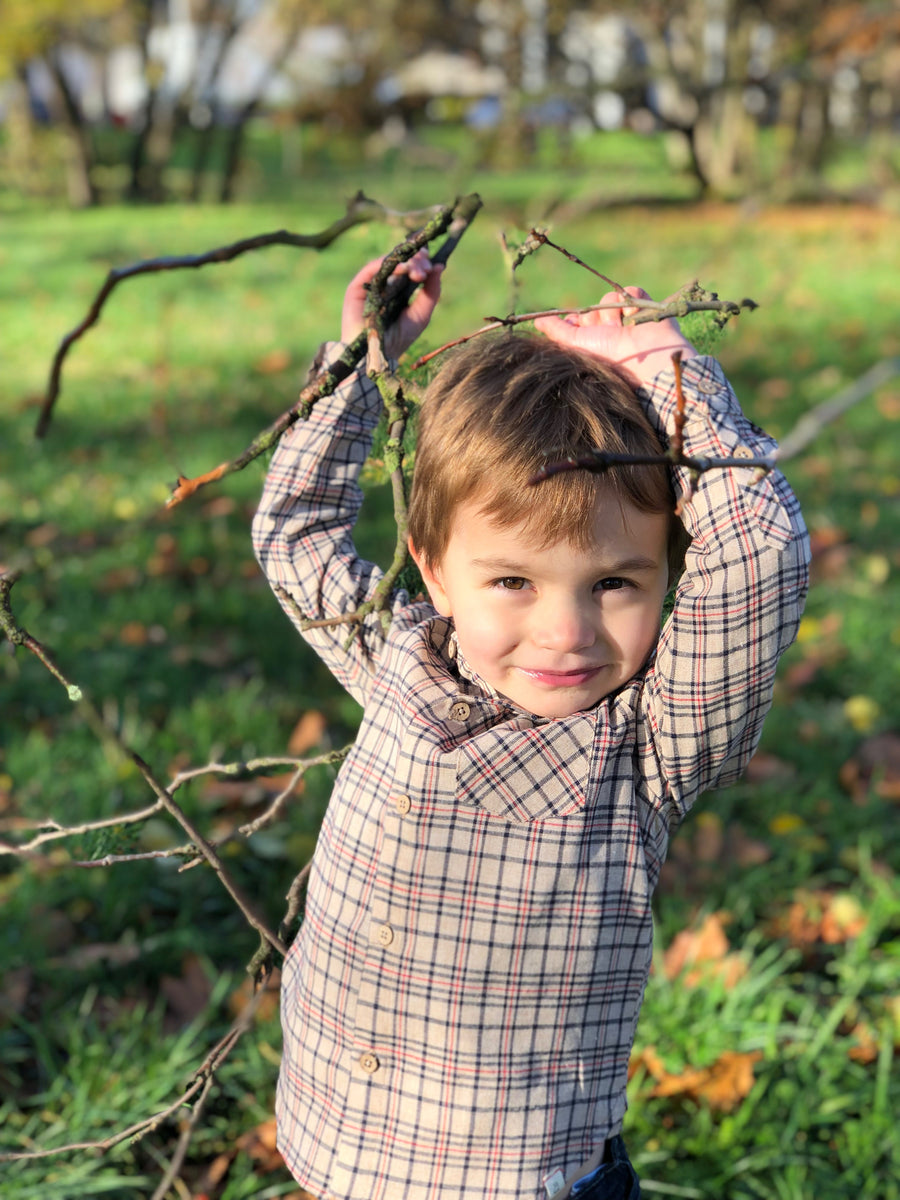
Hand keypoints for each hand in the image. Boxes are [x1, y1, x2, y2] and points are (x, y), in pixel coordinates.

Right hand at [341, 249, 442, 358]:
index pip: (411, 266)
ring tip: (418, 273)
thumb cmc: (400, 338)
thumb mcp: (422, 314)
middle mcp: (385, 284)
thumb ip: (431, 292)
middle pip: (401, 261)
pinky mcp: (357, 287)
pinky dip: (388, 264)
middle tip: (426, 270)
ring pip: (388, 262)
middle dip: (416, 261)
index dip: (422, 262)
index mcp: (399, 289)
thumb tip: (440, 266)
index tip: (432, 267)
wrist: (379, 354)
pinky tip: (403, 269)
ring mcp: (370, 285)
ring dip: (406, 262)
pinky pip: (371, 269)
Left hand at [534, 286, 697, 388]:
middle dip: (596, 317)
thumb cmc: (610, 359)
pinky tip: (633, 319)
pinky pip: (632, 291)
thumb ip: (556, 331)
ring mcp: (628, 320)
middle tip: (604, 332)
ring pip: (611, 298)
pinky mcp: (645, 308)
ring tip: (620, 329)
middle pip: (593, 308)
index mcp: (594, 341)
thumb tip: (536, 321)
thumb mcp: (576, 344)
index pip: (579, 318)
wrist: (647, 360)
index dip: (578, 320)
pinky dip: (632, 301)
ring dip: (612, 311)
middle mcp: (610, 331)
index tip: (579, 327)